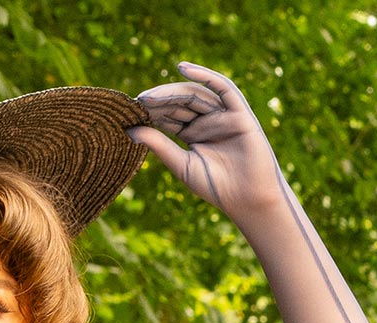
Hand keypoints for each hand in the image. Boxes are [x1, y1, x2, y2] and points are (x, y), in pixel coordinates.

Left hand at [129, 62, 284, 223]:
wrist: (247, 199)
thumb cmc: (215, 187)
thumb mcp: (181, 165)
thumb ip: (159, 146)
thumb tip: (130, 130)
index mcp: (191, 133)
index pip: (168, 116)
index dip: (151, 112)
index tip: (129, 112)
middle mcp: (206, 120)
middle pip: (180, 103)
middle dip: (159, 101)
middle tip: (138, 102)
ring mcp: (223, 114)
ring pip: (195, 95)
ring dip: (173, 92)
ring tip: (151, 95)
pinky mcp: (239, 111)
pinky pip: (222, 87)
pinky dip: (204, 75)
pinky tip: (183, 69)